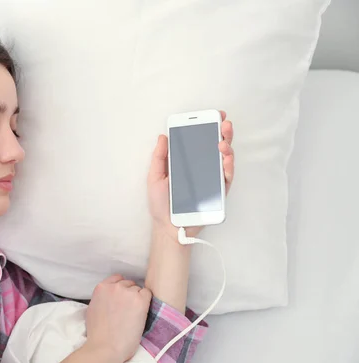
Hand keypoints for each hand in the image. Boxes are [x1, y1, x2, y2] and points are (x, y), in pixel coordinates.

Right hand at [85, 274, 152, 362]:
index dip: (121, 289)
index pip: (117, 279)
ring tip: (135, 314)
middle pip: (129, 284)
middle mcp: (115, 287)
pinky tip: (142, 313)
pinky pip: (148, 294)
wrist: (105, 346)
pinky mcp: (140, 301)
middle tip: (129, 309)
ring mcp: (128, 293)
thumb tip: (109, 299)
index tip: (122, 298)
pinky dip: (147, 302)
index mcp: (101, 288)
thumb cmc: (97, 333)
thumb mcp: (92, 309)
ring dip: (138, 299)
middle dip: (129, 294)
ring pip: (138, 290)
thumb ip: (101, 298)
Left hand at [147, 110, 234, 239]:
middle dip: (222, 133)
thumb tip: (163, 135)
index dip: (208, 127)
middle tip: (224, 123)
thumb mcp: (154, 177)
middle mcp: (202, 168)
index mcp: (187, 162)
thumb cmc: (160, 203)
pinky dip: (228, 167)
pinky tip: (226, 159)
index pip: (200, 141)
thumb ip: (159, 157)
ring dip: (226, 148)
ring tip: (222, 141)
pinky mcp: (218, 193)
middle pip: (216, 147)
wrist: (168, 226)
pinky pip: (227, 178)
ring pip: (224, 160)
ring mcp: (212, 180)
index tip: (214, 115)